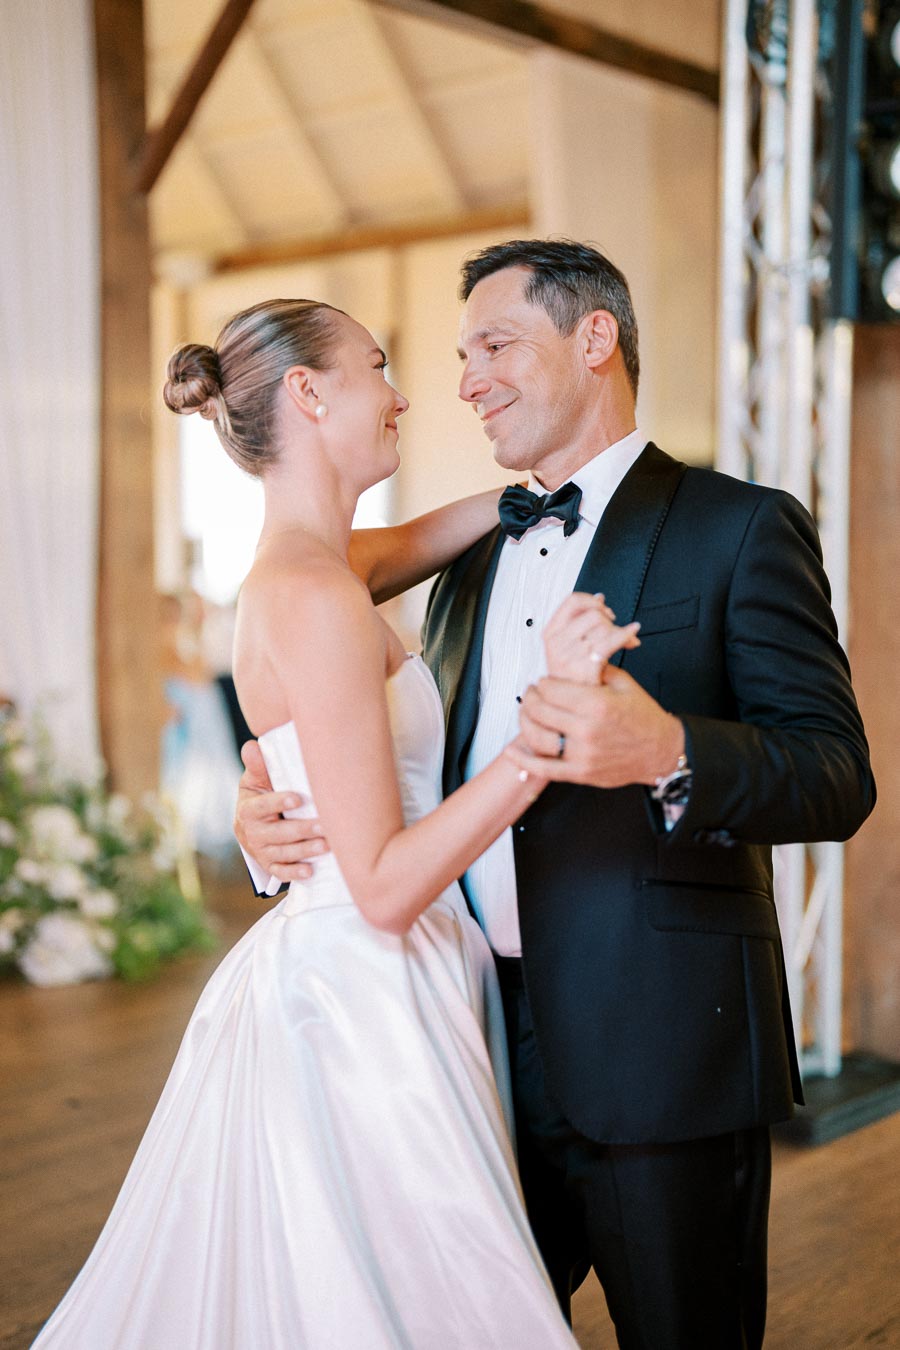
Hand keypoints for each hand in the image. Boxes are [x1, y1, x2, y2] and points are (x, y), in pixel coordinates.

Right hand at [235, 740, 328, 881]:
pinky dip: (295, 873)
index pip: (261, 807)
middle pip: (276, 834)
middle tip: (324, 825)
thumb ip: (258, 765)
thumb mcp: (255, 780)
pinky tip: (311, 871)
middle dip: (301, 830)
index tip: (298, 798)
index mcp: (248, 810)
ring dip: (304, 851)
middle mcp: (252, 833)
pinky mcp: (269, 865)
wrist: (252, 822)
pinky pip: (281, 872)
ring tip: (326, 845)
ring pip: (282, 854)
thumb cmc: (261, 794)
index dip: (278, 802)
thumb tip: (253, 746)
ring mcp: (261, 852)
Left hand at [507, 668, 684, 787]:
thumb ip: (594, 669)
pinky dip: (524, 761)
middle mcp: (587, 729)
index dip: (544, 683)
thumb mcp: (623, 683)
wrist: (661, 750)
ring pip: (537, 737)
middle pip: (540, 710)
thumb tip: (571, 655)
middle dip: (531, 698)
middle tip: (532, 694)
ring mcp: (583, 754)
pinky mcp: (581, 773)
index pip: (552, 688)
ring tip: (527, 713)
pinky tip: (511, 751)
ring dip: (525, 722)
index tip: (545, 682)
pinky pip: (545, 769)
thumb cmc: (642, 716)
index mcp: (597, 703)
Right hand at [543, 592, 640, 684]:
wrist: (574, 706)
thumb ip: (582, 621)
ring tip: (624, 641)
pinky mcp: (585, 667)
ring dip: (619, 632)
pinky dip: (626, 636)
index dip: (592, 602)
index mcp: (551, 633)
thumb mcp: (569, 645)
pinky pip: (611, 641)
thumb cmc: (573, 676)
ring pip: (604, 626)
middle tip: (615, 628)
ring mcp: (569, 656)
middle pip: (592, 613)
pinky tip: (633, 639)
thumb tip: (600, 597)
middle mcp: (557, 643)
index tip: (603, 609)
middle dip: (609, 619)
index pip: (572, 601)